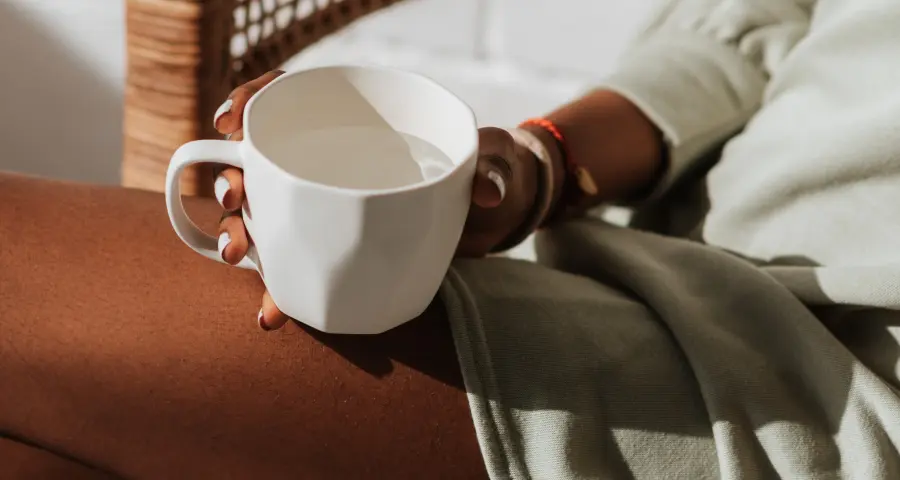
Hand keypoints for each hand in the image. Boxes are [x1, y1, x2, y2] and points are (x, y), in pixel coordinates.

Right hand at [212, 71, 541, 330]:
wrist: (499, 215)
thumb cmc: (493, 170)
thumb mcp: (498, 161)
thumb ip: (494, 168)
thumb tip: (486, 192)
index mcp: (362, 121)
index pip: (288, 96)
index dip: (250, 101)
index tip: (232, 123)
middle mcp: (334, 162)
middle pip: (261, 162)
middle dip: (233, 179)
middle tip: (235, 200)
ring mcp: (332, 207)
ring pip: (267, 218)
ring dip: (242, 237)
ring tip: (242, 258)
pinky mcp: (340, 249)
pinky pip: (299, 267)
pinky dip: (281, 290)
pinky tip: (271, 312)